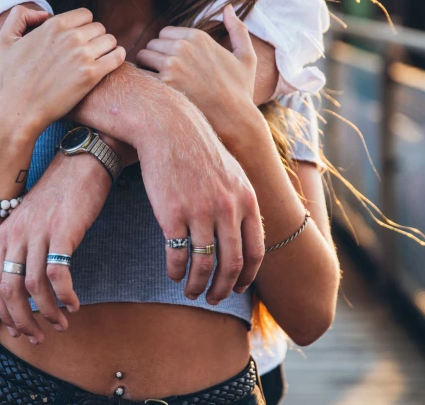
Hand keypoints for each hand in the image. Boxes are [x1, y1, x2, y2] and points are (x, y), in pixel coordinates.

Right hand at [0, 6, 125, 133]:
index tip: (78, 40)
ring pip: (110, 40)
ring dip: (106, 48)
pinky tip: (111, 63)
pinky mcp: (92, 75)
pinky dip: (118, 57)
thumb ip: (19, 16)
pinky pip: (117, 57)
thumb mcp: (4, 41)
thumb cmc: (11, 79)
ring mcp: (83, 55)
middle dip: (94, 38)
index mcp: (54, 25)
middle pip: (99, 27)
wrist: (20, 110)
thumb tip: (44, 14)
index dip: (83, 27)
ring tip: (98, 59)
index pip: (85, 15)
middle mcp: (71, 37)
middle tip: (87, 53)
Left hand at [0, 153, 112, 343]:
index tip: (19, 330)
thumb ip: (27, 246)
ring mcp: (38, 232)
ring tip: (62, 324)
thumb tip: (31, 283)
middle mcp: (16, 233)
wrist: (83, 160)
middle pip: (7, 291)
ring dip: (47, 313)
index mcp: (6, 233)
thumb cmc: (63, 193)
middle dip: (21, 322)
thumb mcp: (34, 219)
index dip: (4, 313)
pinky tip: (75, 304)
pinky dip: (65, 296)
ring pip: (31, 288)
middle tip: (38, 338)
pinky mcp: (62, 231)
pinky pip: (57, 274)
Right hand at [134, 92, 263, 303]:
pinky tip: (173, 274)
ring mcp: (200, 212)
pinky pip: (177, 255)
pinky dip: (176, 271)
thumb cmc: (198, 150)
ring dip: (198, 286)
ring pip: (204, 264)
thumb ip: (242, 203)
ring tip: (191, 292)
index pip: (255, 251)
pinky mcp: (172, 214)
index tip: (237, 287)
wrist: (169, 127)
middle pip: (232, 264)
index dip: (248, 276)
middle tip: (213, 299)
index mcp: (247, 200)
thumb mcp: (232, 173)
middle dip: (223, 288)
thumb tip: (245, 234)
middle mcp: (227, 208)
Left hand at [136, 4, 256, 145]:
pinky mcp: (163, 84)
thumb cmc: (241, 90)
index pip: (165, 33)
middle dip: (157, 57)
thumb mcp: (246, 56)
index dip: (168, 47)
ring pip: (143, 56)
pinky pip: (140, 74)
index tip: (176, 63)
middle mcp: (183, 47)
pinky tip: (154, 92)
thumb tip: (228, 7)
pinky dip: (143, 81)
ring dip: (148, 68)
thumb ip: (238, 29)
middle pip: (152, 43)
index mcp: (198, 37)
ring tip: (160, 83)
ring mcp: (171, 65)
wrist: (235, 119)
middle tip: (167, 75)